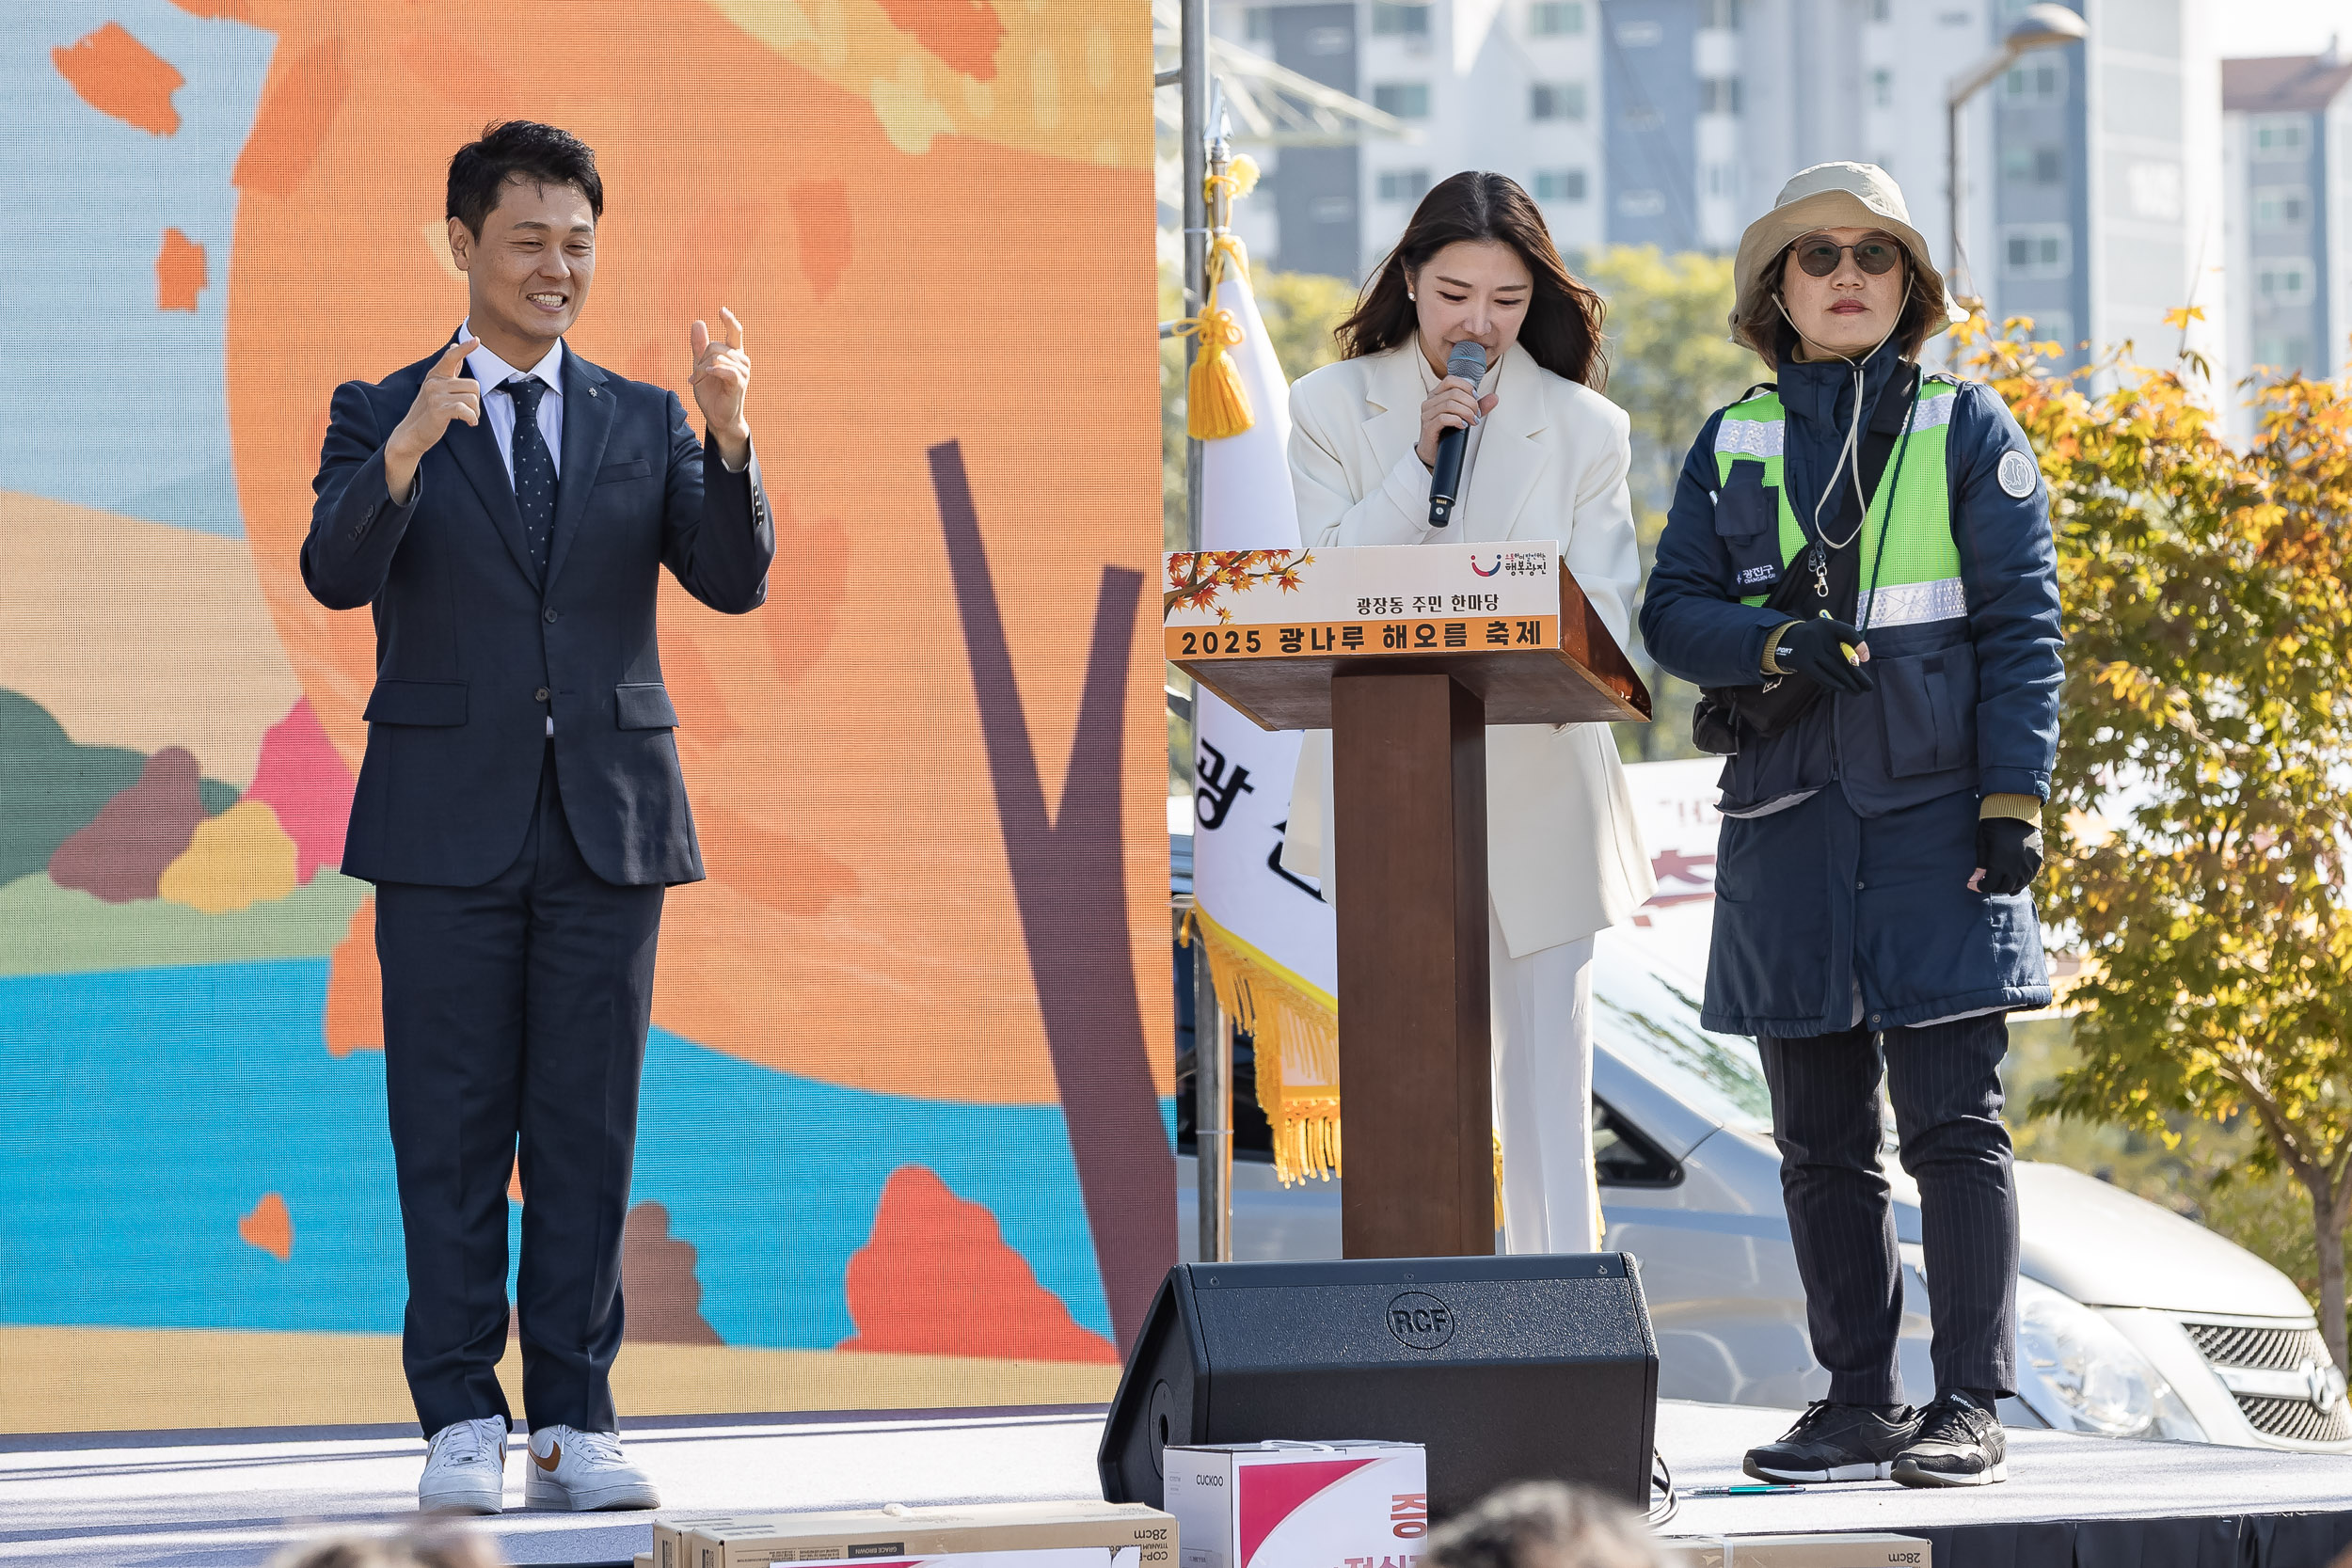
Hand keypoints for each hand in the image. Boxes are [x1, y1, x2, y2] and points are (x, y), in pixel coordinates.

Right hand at [383, 338, 479, 501]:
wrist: (412, 434)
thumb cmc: (428, 410)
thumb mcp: (437, 387)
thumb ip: (448, 369)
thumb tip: (454, 346)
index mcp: (435, 375)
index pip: (451, 357)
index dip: (465, 348)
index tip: (477, 340)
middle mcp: (434, 382)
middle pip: (474, 385)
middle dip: (476, 401)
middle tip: (469, 411)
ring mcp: (435, 396)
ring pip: (473, 399)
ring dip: (475, 412)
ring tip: (467, 418)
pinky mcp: (438, 410)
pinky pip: (466, 410)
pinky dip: (471, 418)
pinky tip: (469, 423)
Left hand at [690, 308, 750, 466]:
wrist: (718, 418)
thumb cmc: (712, 394)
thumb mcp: (701, 367)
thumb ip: (699, 346)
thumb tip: (698, 322)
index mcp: (734, 354)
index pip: (735, 332)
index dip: (729, 320)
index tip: (721, 310)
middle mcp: (741, 360)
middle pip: (716, 346)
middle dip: (700, 359)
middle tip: (694, 376)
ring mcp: (742, 372)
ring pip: (717, 357)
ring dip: (703, 369)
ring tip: (699, 381)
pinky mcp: (739, 383)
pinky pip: (726, 369)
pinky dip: (714, 370)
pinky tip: (708, 374)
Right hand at [1415, 374, 1496, 468]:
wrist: (1434, 452)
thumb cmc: (1446, 432)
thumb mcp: (1465, 415)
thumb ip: (1478, 406)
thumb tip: (1494, 397)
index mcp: (1437, 395)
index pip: (1450, 380)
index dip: (1466, 387)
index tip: (1475, 398)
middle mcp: (1430, 402)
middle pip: (1453, 393)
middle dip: (1470, 403)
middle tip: (1476, 414)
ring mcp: (1427, 414)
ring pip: (1449, 405)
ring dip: (1466, 412)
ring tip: (1472, 421)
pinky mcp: (1428, 427)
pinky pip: (1443, 418)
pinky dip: (1457, 420)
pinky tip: (1463, 425)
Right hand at [1772, 618, 1873, 694]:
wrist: (1786, 639)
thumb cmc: (1817, 637)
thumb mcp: (1829, 630)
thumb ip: (1847, 640)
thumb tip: (1860, 662)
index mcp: (1828, 625)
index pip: (1847, 631)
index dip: (1859, 644)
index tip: (1865, 660)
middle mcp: (1818, 636)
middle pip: (1842, 659)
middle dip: (1857, 676)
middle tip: (1868, 687)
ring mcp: (1809, 650)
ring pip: (1833, 669)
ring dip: (1847, 682)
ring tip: (1857, 691)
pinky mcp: (1802, 662)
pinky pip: (1820, 675)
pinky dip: (1832, 682)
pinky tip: (1842, 688)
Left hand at [1970, 817, 2043, 895]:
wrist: (2015, 811)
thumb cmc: (1993, 826)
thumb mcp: (1982, 844)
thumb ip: (1980, 865)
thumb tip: (1974, 881)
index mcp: (1999, 865)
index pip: (1989, 885)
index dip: (1979, 887)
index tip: (1972, 885)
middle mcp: (2016, 868)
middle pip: (2004, 887)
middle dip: (1993, 887)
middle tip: (1986, 883)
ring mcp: (2028, 864)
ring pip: (2019, 884)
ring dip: (2008, 886)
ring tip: (1999, 881)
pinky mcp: (2037, 859)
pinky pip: (2030, 876)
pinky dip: (2021, 880)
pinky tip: (2014, 878)